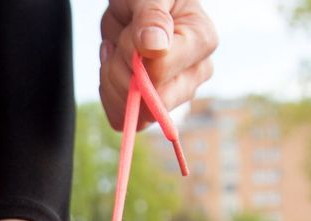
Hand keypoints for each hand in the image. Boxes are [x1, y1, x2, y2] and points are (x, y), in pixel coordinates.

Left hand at [99, 0, 217, 130]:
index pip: (160, 72)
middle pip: (150, 102)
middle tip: (120, 41)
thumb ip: (152, 17)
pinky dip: (109, 93)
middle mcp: (195, 73)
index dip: (133, 56)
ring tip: (117, 49)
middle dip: (121, 71)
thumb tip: (155, 47)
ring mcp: (176, 93)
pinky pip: (123, 119)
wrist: (134, 2)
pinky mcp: (154, 106)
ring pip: (134, 114)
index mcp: (201, 42)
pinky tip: (114, 66)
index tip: (130, 31)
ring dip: (112, 79)